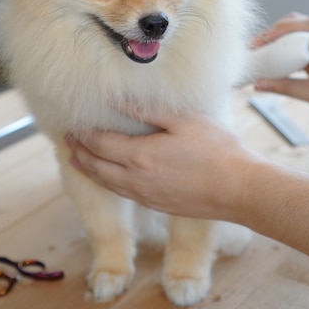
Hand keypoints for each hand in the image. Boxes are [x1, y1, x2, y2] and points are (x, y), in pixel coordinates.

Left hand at [67, 111, 259, 221]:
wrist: (241, 190)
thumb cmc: (217, 150)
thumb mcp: (183, 121)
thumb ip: (147, 111)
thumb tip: (117, 101)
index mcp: (140, 156)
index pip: (99, 144)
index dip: (83, 134)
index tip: (73, 125)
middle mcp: (136, 180)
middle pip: (96, 167)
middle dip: (79, 153)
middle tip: (68, 142)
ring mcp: (147, 197)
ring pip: (107, 184)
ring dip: (90, 170)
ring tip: (79, 160)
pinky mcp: (158, 206)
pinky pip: (124, 193)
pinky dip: (108, 182)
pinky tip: (111, 177)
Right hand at [253, 12, 308, 120]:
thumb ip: (285, 88)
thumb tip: (259, 85)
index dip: (285, 27)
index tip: (266, 37)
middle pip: (301, 26)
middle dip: (278, 32)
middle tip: (258, 43)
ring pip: (299, 37)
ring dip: (280, 42)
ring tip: (261, 51)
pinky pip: (299, 51)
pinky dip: (285, 54)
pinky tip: (273, 61)